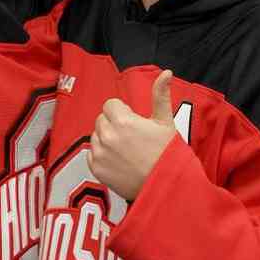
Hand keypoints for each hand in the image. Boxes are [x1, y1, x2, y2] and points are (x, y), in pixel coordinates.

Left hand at [87, 70, 176, 200]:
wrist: (165, 187)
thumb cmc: (167, 154)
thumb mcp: (166, 122)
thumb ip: (160, 95)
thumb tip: (166, 72)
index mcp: (122, 121)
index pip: (110, 105)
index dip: (122, 112)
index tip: (133, 122)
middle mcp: (107, 136)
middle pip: (102, 119)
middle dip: (114, 124)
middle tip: (131, 137)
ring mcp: (100, 153)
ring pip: (96, 136)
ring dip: (107, 139)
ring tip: (126, 150)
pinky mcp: (96, 169)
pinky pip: (92, 154)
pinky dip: (102, 156)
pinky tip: (119, 161)